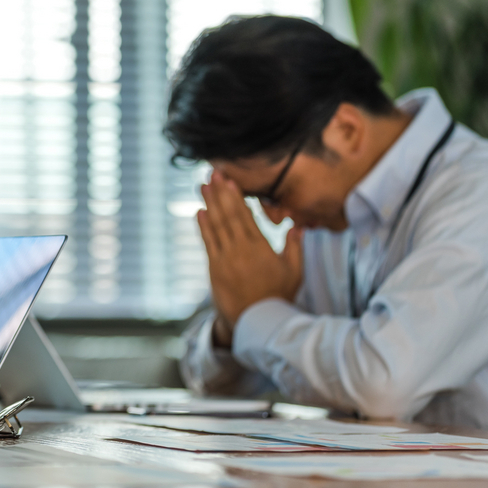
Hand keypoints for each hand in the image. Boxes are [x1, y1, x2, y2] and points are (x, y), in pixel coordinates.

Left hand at [198, 171, 303, 339]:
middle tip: (212, 173)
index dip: (236, 197)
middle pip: (228, 216)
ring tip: (202, 186)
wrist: (257, 322)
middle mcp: (241, 250)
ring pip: (216, 226)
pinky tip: (199, 212)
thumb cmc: (278, 296)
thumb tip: (297, 225)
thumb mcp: (294, 272)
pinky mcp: (214, 268)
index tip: (230, 180)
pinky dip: (203, 227)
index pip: (245, 216)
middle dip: (220, 193)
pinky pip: (208, 243)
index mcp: (260, 248)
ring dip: (208, 204)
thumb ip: (295, 247)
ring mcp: (225, 259)